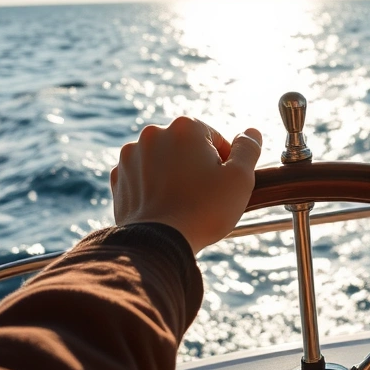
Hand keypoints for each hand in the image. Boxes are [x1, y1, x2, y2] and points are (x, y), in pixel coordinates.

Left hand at [110, 117, 262, 253]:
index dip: (225, 163)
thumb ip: (248, 149)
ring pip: (163, 159)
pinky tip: (164, 205)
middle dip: (197, 166)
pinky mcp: (118, 177)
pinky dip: (153, 186)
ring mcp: (132, 155)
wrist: (158, 243)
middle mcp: (154, 133)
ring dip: (174, 174)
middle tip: (204, 195)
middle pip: (186, 147)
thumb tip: (251, 133)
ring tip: (183, 202)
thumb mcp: (240, 178)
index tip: (222, 185)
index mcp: (185, 127)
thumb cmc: (204, 210)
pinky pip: (142, 175)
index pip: (215, 139)